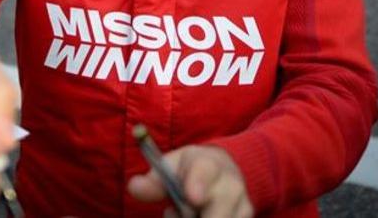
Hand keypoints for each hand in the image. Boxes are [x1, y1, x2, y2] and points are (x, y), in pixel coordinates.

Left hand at [128, 145, 253, 217]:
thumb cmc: (189, 171)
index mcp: (208, 164)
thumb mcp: (171, 167)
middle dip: (192, 217)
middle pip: (216, 212)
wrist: (224, 171)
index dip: (198, 185)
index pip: (204, 172)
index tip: (192, 197)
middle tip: (173, 212)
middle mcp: (231, 185)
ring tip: (187, 214)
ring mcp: (242, 207)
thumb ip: (153, 181)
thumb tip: (134, 187)